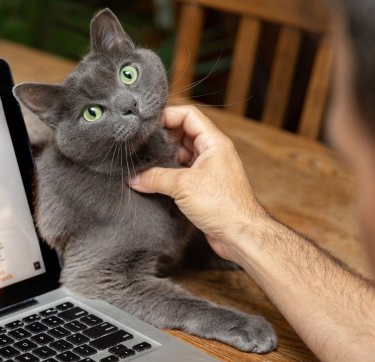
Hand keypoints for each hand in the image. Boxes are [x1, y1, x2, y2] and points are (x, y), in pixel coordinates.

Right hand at [129, 105, 266, 261]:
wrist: (240, 234)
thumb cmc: (223, 205)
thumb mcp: (183, 186)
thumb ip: (156, 178)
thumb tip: (134, 178)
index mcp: (214, 143)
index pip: (189, 115)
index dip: (167, 116)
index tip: (148, 125)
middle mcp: (212, 153)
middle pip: (183, 133)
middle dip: (162, 138)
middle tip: (142, 146)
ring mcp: (209, 170)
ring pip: (182, 155)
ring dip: (164, 159)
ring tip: (144, 165)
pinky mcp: (204, 188)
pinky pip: (182, 174)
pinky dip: (168, 175)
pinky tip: (153, 183)